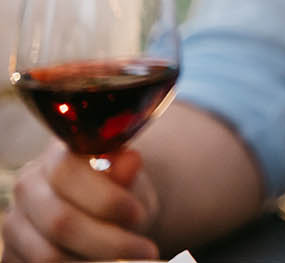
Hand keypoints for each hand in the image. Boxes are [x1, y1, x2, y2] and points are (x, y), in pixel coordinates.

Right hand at [1, 145, 159, 261]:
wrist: (102, 214)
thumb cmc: (118, 192)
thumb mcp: (130, 179)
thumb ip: (128, 172)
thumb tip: (130, 162)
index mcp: (55, 158)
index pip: (68, 174)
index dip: (106, 199)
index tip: (138, 215)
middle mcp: (28, 189)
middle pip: (60, 222)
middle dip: (109, 241)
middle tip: (145, 250)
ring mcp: (16, 224)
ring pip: (49, 255)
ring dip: (97, 262)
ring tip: (131, 260)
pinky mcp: (13, 255)